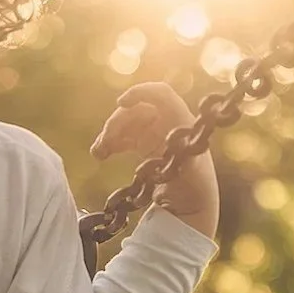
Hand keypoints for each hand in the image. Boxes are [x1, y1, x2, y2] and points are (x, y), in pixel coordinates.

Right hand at [91, 82, 218, 240]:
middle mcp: (167, 121)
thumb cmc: (195, 184)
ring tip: (98, 153)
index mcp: (181, 120)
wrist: (191, 200)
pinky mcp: (144, 143)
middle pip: (136, 109)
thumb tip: (166, 150)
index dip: (141, 92)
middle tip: (104, 142)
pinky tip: (100, 154)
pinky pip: (123, 136)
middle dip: (117, 122)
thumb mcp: (191, 171)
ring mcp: (154, 131)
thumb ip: (181, 158)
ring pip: (126, 122)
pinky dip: (110, 142)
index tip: (120, 103)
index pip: (161, 94)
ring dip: (109, 133)